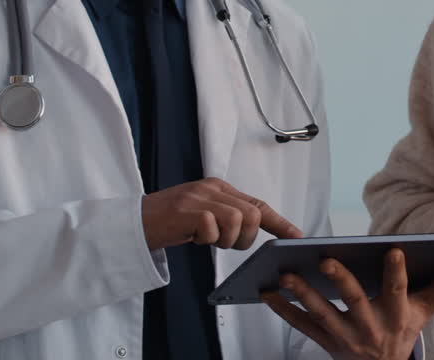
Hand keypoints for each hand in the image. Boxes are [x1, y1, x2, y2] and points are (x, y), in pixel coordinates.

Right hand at [141, 177, 302, 250]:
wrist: (136, 222)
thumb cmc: (171, 223)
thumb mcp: (204, 216)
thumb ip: (227, 216)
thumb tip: (254, 229)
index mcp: (220, 188)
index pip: (258, 204)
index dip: (280, 222)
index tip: (297, 237)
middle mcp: (212, 188)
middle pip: (253, 214)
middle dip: (247, 238)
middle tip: (226, 244)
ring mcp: (199, 197)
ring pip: (237, 220)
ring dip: (226, 240)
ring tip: (207, 240)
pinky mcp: (187, 209)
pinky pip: (213, 227)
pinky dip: (206, 239)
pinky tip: (192, 237)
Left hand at [262, 248, 433, 359]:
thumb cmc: (403, 331)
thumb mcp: (426, 313)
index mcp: (397, 316)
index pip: (399, 292)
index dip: (397, 273)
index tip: (394, 250)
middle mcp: (370, 328)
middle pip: (355, 302)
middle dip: (341, 281)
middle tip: (326, 259)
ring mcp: (344, 338)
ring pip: (322, 315)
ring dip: (302, 295)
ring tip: (285, 274)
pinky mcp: (324, 344)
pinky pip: (301, 326)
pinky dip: (282, 310)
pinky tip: (266, 293)